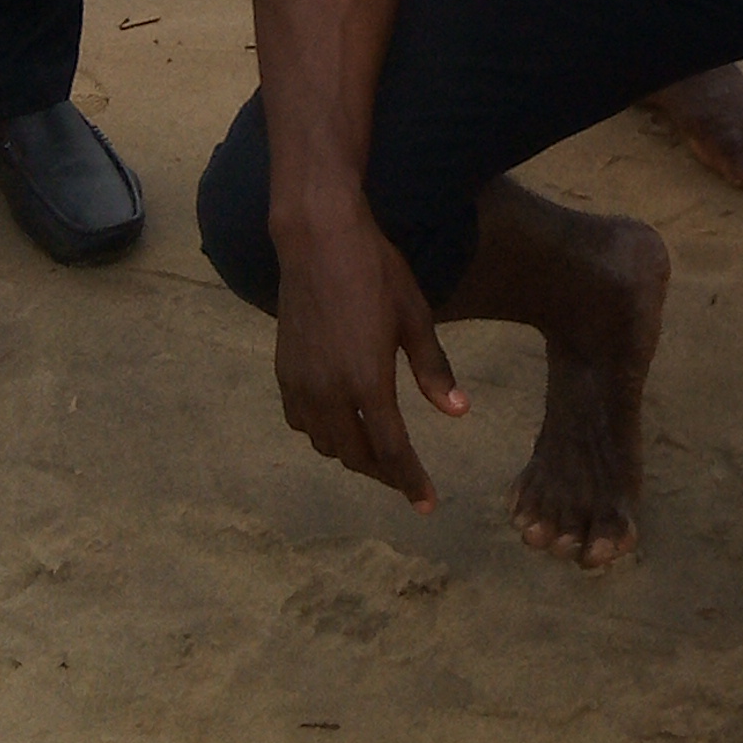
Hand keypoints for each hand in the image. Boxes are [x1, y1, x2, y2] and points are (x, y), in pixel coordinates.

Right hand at [270, 202, 467, 509]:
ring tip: (377, 450)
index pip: (392, 451)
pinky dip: (323, 432)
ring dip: (353, 454)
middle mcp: (328, 392)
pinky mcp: (283, 372)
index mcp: (366, 381)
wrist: (317, 239)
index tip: (427, 504)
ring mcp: (301, 384)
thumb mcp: (416, 317)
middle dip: (384, 474)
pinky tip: (339, 421)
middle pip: (356, 456)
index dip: (411, 481)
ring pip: (326, 444)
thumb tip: (459, 413)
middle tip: (407, 478)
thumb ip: (434, 370)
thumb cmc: (376, 271)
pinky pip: (301, 422)